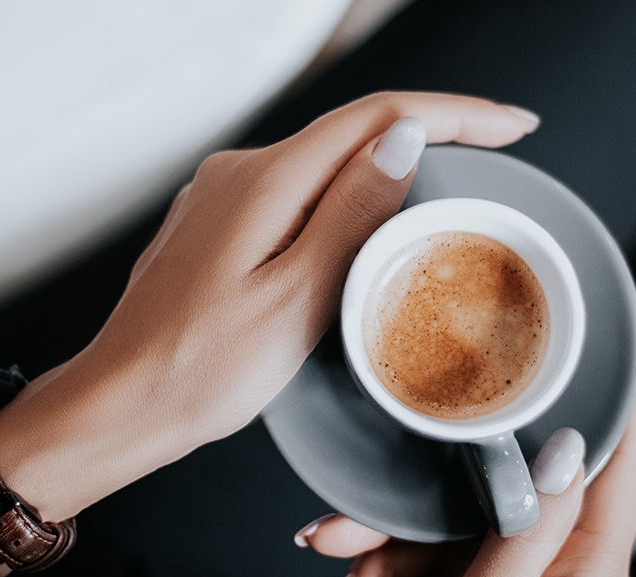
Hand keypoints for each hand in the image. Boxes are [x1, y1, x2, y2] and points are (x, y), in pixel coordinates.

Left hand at [0, 93, 539, 576]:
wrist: (121, 404)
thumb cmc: (200, 370)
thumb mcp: (298, 298)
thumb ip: (352, 213)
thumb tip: (405, 141)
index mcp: (264, 181)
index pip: (380, 117)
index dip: (457, 114)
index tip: (514, 126)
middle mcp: (239, 173)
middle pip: (355, 131)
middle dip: (435, 130)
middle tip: (501, 149)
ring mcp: (223, 199)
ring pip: (327, 162)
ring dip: (392, 164)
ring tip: (454, 182)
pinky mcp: (218, 228)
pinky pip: (299, 193)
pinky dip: (349, 196)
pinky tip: (374, 223)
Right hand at [300, 407, 635, 576]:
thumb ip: (523, 528)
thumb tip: (568, 446)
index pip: (617, 464)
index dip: (606, 397)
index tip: (583, 339)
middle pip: (507, 498)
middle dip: (419, 512)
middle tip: (344, 534)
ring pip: (459, 532)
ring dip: (390, 560)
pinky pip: (444, 569)